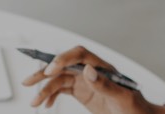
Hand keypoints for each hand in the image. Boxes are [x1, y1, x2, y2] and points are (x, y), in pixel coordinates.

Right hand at [21, 46, 164, 113]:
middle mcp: (91, 71)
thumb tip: (88, 70)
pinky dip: (51, 96)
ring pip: (59, 79)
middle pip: (64, 66)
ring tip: (34, 102)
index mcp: (102, 67)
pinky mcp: (81, 91)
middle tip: (28, 82)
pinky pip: (62, 89)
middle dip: (45, 73)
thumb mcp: (122, 98)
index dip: (63, 59)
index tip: (50, 70)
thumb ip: (105, 84)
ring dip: (45, 89)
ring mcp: (85, 81)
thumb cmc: (135, 108)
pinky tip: (45, 104)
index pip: (79, 55)